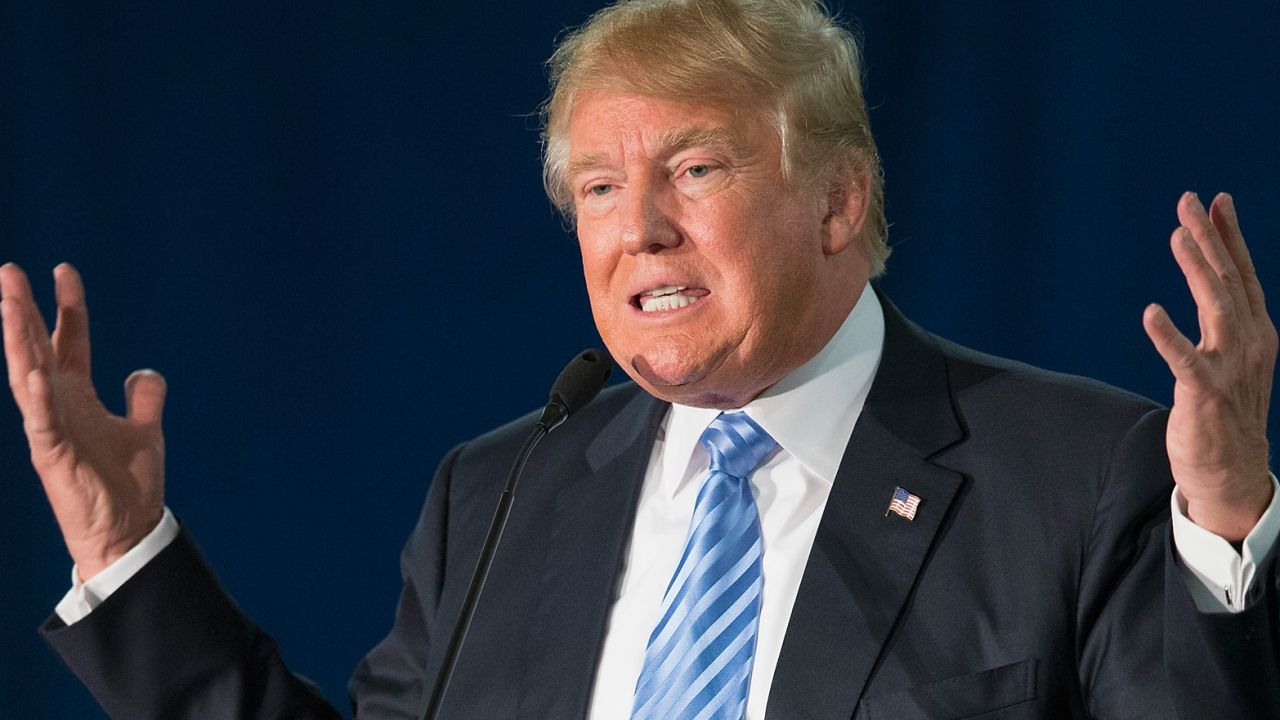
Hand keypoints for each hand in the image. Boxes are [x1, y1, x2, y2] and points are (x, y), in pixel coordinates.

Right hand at [1, 263, 165, 579]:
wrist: (127, 531)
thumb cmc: (128, 485)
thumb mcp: (144, 430)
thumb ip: (143, 399)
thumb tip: (144, 372)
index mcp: (79, 397)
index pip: (70, 340)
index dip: (68, 306)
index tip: (64, 270)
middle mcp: (60, 406)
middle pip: (37, 348)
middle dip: (23, 310)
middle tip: (9, 270)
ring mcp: (52, 428)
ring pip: (27, 375)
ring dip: (17, 340)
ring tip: (8, 302)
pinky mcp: (53, 454)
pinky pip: (41, 420)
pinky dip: (37, 395)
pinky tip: (32, 368)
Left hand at [1143, 192, 1276, 541]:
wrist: (1233, 471)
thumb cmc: (1227, 412)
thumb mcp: (1233, 358)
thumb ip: (1224, 321)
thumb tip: (1212, 280)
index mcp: (1256, 332)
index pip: (1242, 274)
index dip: (1230, 236)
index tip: (1218, 200)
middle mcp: (1249, 342)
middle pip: (1227, 279)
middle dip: (1210, 237)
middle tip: (1190, 201)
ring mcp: (1229, 367)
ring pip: (1213, 306)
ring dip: (1195, 268)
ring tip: (1177, 235)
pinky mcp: (1204, 392)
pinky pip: (1184, 359)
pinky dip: (1167, 335)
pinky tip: (1150, 313)